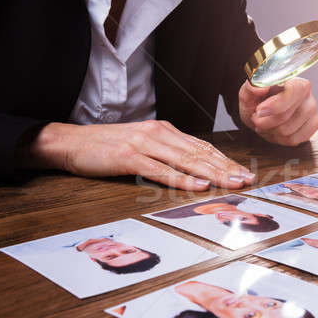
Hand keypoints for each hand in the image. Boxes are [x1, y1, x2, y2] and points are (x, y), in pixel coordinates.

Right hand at [18, 121, 254, 189]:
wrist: (70, 142)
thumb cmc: (107, 147)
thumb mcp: (143, 145)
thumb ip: (166, 153)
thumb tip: (192, 169)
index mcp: (165, 131)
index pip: (202, 147)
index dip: (225, 161)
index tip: (243, 172)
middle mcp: (159, 134)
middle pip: (200, 153)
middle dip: (226, 167)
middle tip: (247, 179)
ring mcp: (145, 144)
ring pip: (186, 160)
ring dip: (212, 173)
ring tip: (232, 183)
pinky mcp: (129, 157)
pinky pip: (160, 170)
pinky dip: (182, 179)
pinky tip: (198, 185)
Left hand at [239, 77, 317, 145]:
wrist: (264, 113)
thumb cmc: (258, 101)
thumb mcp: (248, 92)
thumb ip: (251, 87)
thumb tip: (260, 88)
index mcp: (294, 81)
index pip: (293, 91)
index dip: (275, 105)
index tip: (259, 111)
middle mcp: (308, 95)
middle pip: (285, 116)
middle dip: (265, 121)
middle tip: (256, 118)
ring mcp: (312, 112)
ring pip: (287, 131)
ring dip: (270, 131)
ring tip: (266, 124)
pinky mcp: (313, 126)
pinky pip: (293, 140)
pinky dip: (279, 139)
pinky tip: (275, 131)